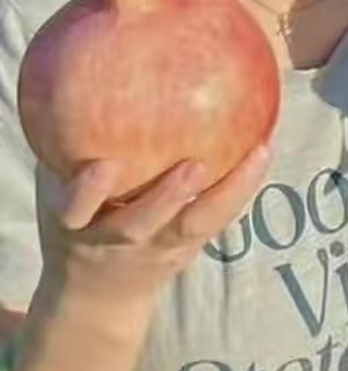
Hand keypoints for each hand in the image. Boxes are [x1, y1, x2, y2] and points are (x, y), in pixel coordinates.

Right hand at [37, 147, 270, 315]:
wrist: (96, 297)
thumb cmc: (79, 220)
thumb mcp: (58, 192)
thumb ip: (63, 146)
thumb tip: (77, 73)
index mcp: (75, 225)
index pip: (72, 211)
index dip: (85, 193)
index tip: (102, 165)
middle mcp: (116, 241)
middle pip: (138, 226)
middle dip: (165, 198)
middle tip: (192, 165)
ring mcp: (156, 249)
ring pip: (193, 227)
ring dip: (228, 192)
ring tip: (258, 153)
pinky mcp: (189, 249)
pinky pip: (220, 220)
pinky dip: (243, 187)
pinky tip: (266, 149)